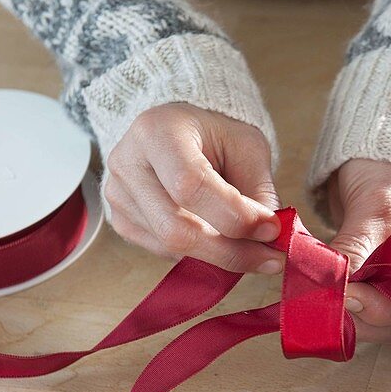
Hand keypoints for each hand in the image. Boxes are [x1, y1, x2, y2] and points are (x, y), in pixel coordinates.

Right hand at [104, 103, 283, 273]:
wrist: (179, 133)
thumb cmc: (215, 136)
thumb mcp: (247, 147)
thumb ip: (258, 190)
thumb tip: (270, 238)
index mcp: (157, 132)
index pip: (190, 185)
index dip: (234, 215)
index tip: (272, 229)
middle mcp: (128, 164)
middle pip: (176, 228)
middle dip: (230, 252)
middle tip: (270, 259)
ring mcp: (118, 196)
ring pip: (173, 247)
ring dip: (222, 257)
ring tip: (254, 249)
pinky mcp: (121, 222)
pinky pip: (166, 253)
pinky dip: (202, 255)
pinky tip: (221, 240)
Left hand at [327, 159, 390, 343]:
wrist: (385, 154)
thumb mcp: (377, 204)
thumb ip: (357, 244)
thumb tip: (330, 283)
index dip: (390, 306)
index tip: (349, 296)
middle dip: (368, 315)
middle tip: (327, 301)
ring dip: (357, 320)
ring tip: (324, 301)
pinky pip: (379, 313)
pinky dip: (353, 311)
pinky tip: (328, 299)